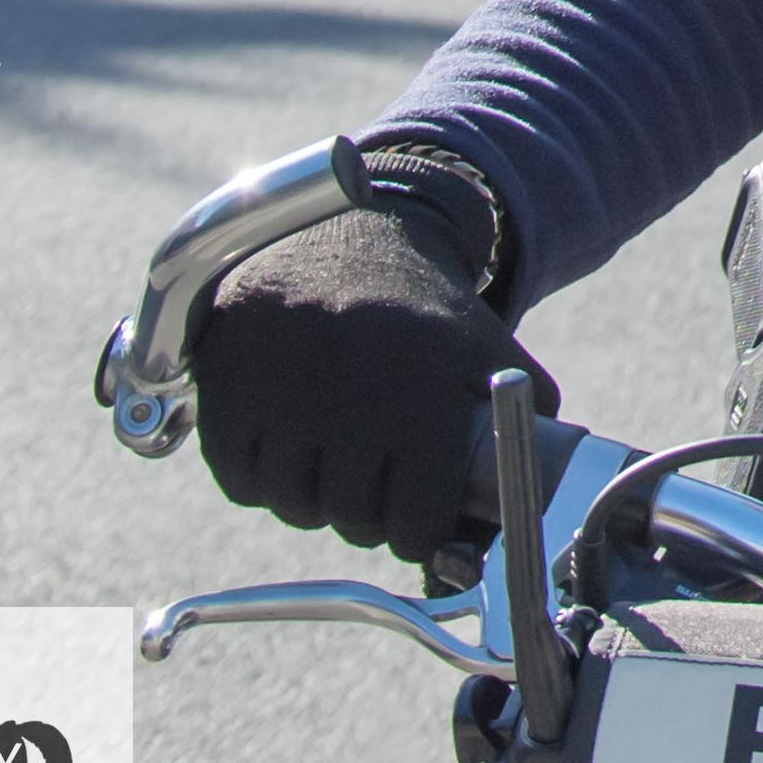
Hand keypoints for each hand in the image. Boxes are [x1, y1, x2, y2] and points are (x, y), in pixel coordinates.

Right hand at [195, 185, 543, 562]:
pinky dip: (260, 479)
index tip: (417, 525)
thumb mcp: (483, 345)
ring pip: (292, 505)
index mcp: (426, 385)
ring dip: (314, 502)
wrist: (338, 231)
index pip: (417, 512)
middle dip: (368, 519)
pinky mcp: (224, 386)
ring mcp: (280, 390)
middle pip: (352, 518)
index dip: (420, 532)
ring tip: (332, 468)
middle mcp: (351, 391)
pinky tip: (287, 450)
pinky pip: (238, 479)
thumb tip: (537, 490)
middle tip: (374, 497)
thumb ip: (524, 411)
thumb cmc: (418, 308)